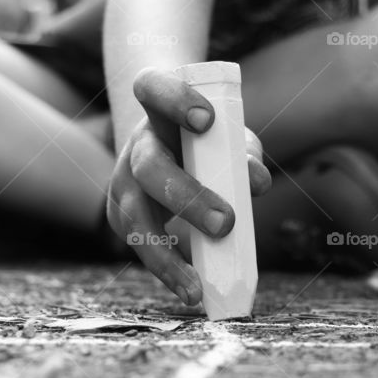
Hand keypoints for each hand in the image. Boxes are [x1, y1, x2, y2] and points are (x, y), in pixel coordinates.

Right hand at [106, 67, 271, 304]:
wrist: (166, 146)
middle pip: (149, 167)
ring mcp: (122, 181)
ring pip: (134, 218)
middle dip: (187, 197)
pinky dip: (166, 270)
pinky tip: (189, 290)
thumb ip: (243, 153)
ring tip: (195, 287)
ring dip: (166, 255)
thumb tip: (257, 183)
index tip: (206, 120)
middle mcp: (136, 144)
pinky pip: (140, 246)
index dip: (174, 100)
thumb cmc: (206, 140)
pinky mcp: (120, 215)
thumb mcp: (228, 137)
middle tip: (227, 223)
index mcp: (157, 109)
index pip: (152, 87)